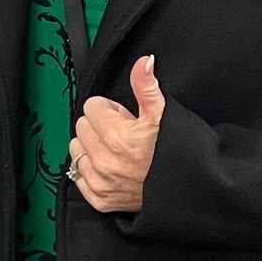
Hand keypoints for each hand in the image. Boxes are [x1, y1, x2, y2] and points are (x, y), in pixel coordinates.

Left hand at [71, 55, 163, 213]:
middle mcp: (104, 160)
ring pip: (77, 150)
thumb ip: (146, 86)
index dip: (109, 110)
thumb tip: (143, 62)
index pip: (92, 106)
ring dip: (92, 147)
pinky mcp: (99, 198)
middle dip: (100, 127)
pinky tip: (111, 168)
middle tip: (122, 135)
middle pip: (82, 126)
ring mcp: (100, 181)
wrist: (184, 190)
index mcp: (117, 136)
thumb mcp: (163, 115)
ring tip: (116, 151)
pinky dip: (90, 171)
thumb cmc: (174, 152)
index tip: (123, 119)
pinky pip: (77, 176)